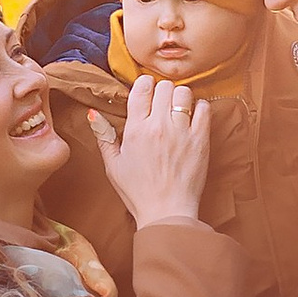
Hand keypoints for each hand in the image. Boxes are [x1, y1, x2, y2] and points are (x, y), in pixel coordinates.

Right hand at [93, 71, 211, 225]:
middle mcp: (158, 126)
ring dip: (180, 98)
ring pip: (184, 93)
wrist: (166, 212)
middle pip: (164, 87)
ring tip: (178, 110)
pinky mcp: (200, 140)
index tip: (146, 91)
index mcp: (136, 130)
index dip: (144, 85)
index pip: (141, 88)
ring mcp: (181, 132)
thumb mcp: (113, 165)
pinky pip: (204, 109)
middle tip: (162, 103)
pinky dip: (199, 108)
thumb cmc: (138, 192)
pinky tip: (193, 117)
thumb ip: (104, 136)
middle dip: (162, 91)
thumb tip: (93, 113)